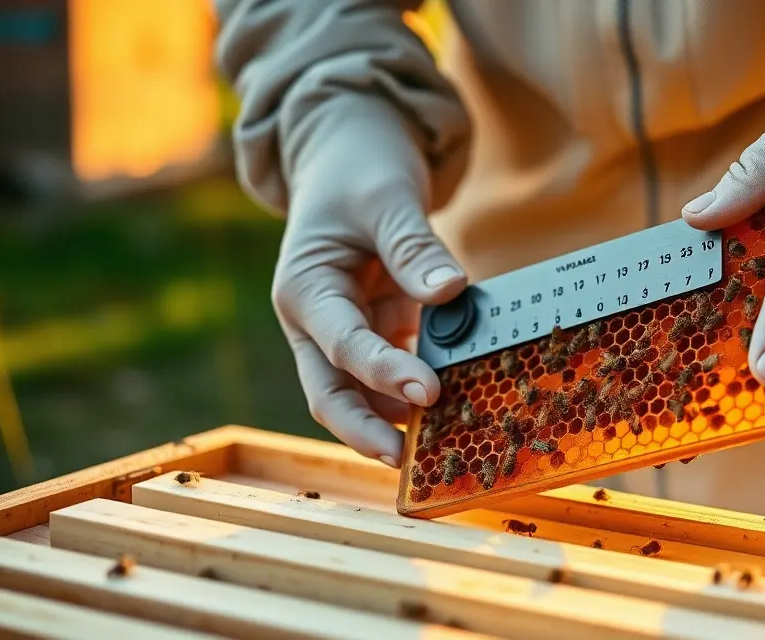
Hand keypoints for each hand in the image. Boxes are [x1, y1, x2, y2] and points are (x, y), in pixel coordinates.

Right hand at [271, 100, 467, 466]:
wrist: (349, 148)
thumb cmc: (359, 167)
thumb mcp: (385, 197)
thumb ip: (414, 247)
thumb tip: (450, 291)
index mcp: (304, 288)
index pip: (341, 345)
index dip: (383, 374)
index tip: (427, 393)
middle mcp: (316, 320)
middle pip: (331, 392)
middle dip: (366, 430)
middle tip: (411, 462)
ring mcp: (345, 328)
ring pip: (361, 391)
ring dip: (396, 416)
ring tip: (445, 440)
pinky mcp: (376, 328)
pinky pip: (396, 366)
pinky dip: (421, 383)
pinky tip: (460, 399)